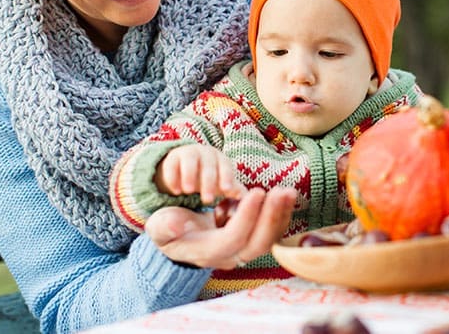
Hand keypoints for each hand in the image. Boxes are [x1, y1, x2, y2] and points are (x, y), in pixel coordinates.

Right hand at [145, 186, 296, 268]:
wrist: (180, 237)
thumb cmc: (169, 228)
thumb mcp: (160, 226)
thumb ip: (165, 226)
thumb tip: (176, 227)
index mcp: (207, 253)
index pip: (233, 238)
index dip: (246, 216)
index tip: (256, 191)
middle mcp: (229, 257)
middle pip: (257, 244)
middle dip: (271, 217)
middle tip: (280, 191)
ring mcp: (242, 252)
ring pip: (269, 240)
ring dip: (281, 216)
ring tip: (288, 192)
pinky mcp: (252, 242)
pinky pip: (272, 233)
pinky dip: (281, 215)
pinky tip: (286, 197)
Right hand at [155, 144, 244, 204]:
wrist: (185, 167)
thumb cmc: (211, 178)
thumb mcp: (222, 184)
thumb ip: (234, 190)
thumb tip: (247, 198)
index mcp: (222, 160)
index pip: (226, 167)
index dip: (227, 177)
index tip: (227, 191)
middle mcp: (207, 154)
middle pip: (209, 166)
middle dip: (208, 183)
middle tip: (207, 200)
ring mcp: (189, 153)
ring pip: (190, 162)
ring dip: (190, 176)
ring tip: (188, 191)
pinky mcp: (172, 157)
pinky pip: (172, 164)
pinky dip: (173, 177)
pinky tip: (175, 191)